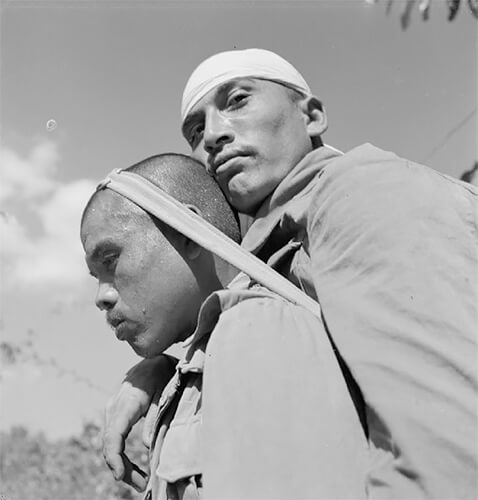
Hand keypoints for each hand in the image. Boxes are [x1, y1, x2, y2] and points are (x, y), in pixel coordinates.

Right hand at [103, 355, 175, 490]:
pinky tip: (132, 469)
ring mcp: (112, 410)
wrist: (154, 360)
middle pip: (110, 444)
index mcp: (127, 402)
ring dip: (121, 465)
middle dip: (122, 468)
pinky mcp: (116, 414)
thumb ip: (155, 416)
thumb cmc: (162, 374)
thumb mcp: (164, 393)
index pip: (114, 435)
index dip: (115, 458)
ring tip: (140, 482)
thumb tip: (147, 445)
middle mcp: (114, 407)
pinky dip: (121, 456)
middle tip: (142, 486)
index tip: (121, 476)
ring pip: (110, 444)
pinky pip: (114, 439)